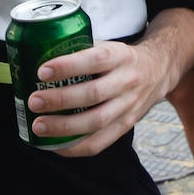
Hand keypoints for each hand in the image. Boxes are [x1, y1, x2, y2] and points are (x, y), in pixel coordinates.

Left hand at [30, 12, 193, 156]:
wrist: (159, 70)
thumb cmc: (122, 59)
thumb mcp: (109, 46)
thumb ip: (82, 51)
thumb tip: (37, 56)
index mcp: (121, 56)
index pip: (96, 60)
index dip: (69, 66)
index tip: (43, 71)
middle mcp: (127, 81)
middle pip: (94, 94)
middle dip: (61, 100)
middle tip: (34, 101)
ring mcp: (129, 106)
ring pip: (96, 121)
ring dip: (64, 127)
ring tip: (39, 126)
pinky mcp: (127, 125)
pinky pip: (101, 142)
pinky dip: (76, 148)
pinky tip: (55, 146)